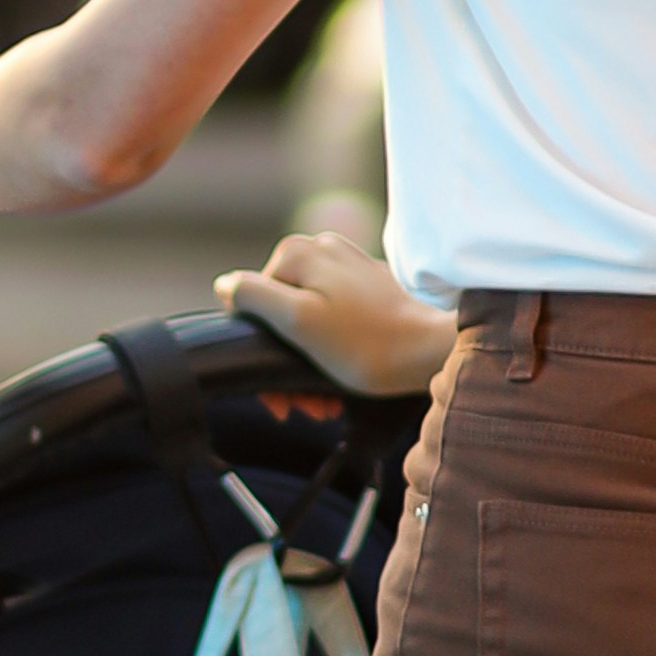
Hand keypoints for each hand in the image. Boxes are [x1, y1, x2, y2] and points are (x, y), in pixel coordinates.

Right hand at [217, 224, 456, 391]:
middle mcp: (322, 250)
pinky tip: (340, 384)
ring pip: (307, 321)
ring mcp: (347, 268)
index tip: (279, 395)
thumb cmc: (368, 343)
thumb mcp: (299, 321)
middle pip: (281, 314)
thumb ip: (254, 296)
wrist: (432, 353)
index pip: (253, 303)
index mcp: (298, 254)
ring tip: (324, 403)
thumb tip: (224, 285)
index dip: (259, 353)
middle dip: (285, 364)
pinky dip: (331, 352)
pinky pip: (334, 321)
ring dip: (307, 366)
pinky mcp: (369, 288)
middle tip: (304, 406)